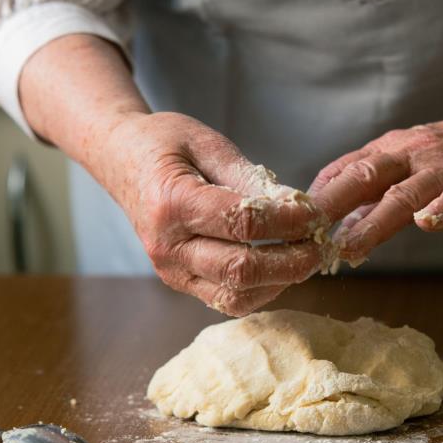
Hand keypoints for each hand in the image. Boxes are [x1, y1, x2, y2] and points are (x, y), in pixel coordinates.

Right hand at [90, 112, 328, 315]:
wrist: (120, 160)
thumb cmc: (164, 144)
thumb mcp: (207, 143)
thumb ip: (249, 177)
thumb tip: (296, 206)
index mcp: (171, 203)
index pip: (242, 224)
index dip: (287, 222)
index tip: (316, 212)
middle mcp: (167, 246)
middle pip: (241, 269)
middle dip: (292, 260)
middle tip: (322, 243)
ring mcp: (171, 271)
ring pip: (237, 295)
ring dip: (280, 281)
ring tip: (307, 255)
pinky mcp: (180, 283)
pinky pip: (227, 300)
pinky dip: (262, 290)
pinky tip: (281, 267)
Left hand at [308, 102, 442, 262]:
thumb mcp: (415, 164)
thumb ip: (379, 191)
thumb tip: (338, 223)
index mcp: (392, 150)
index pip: (344, 170)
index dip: (315, 197)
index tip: (288, 225)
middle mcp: (413, 154)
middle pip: (363, 178)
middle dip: (329, 207)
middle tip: (300, 236)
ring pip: (403, 194)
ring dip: (373, 221)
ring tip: (349, 247)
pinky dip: (442, 209)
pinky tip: (428, 224)